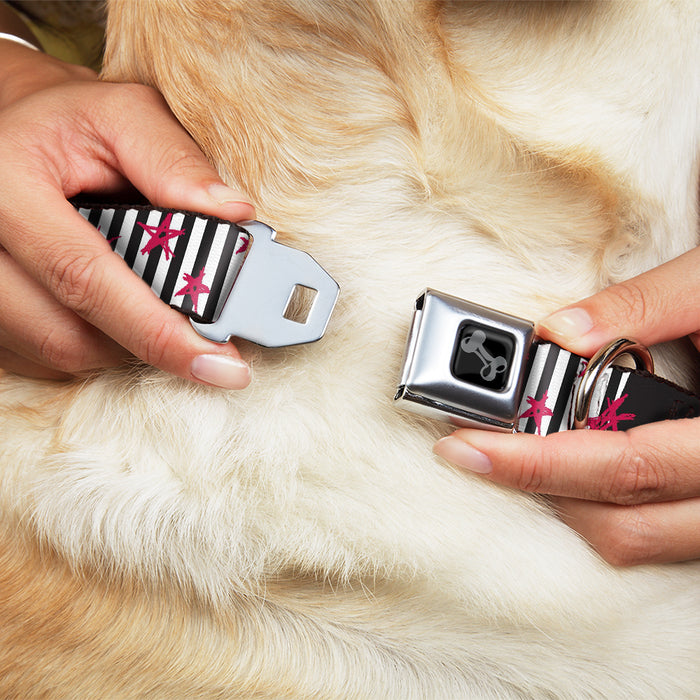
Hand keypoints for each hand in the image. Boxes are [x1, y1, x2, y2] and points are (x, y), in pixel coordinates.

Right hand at [0, 40, 254, 386]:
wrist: (13, 133)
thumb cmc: (71, 124)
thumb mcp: (123, 116)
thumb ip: (174, 161)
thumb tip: (233, 215)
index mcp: (5, 186)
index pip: (84, 277)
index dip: (157, 331)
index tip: (220, 364)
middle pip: (68, 334)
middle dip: (148, 343)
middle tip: (205, 339)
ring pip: (60, 353)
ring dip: (124, 344)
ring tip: (157, 305)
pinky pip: (45, 357)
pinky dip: (96, 343)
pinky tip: (118, 310)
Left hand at [434, 246, 699, 565]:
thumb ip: (644, 305)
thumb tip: (560, 330)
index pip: (625, 466)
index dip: (537, 462)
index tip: (468, 445)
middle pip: (623, 523)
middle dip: (537, 487)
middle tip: (473, 450)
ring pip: (639, 540)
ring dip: (568, 503)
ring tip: (518, 455)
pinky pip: (657, 534)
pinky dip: (605, 506)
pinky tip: (574, 464)